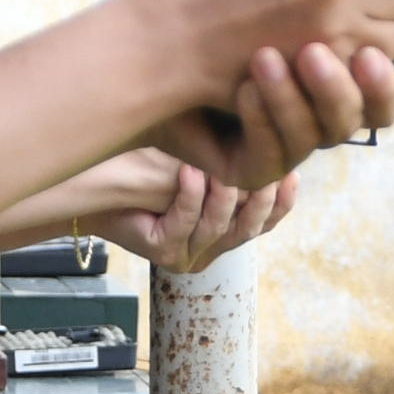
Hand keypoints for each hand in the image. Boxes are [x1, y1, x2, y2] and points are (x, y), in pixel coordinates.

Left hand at [88, 164, 297, 274]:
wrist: (101, 181)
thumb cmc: (153, 164)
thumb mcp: (207, 159)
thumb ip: (239, 160)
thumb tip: (282, 139)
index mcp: (226, 231)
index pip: (266, 222)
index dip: (282, 201)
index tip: (293, 172)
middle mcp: (210, 249)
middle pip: (248, 229)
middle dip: (259, 198)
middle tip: (265, 167)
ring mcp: (187, 254)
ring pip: (218, 227)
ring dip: (222, 194)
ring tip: (224, 165)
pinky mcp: (162, 251)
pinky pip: (184, 224)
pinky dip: (189, 196)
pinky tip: (190, 171)